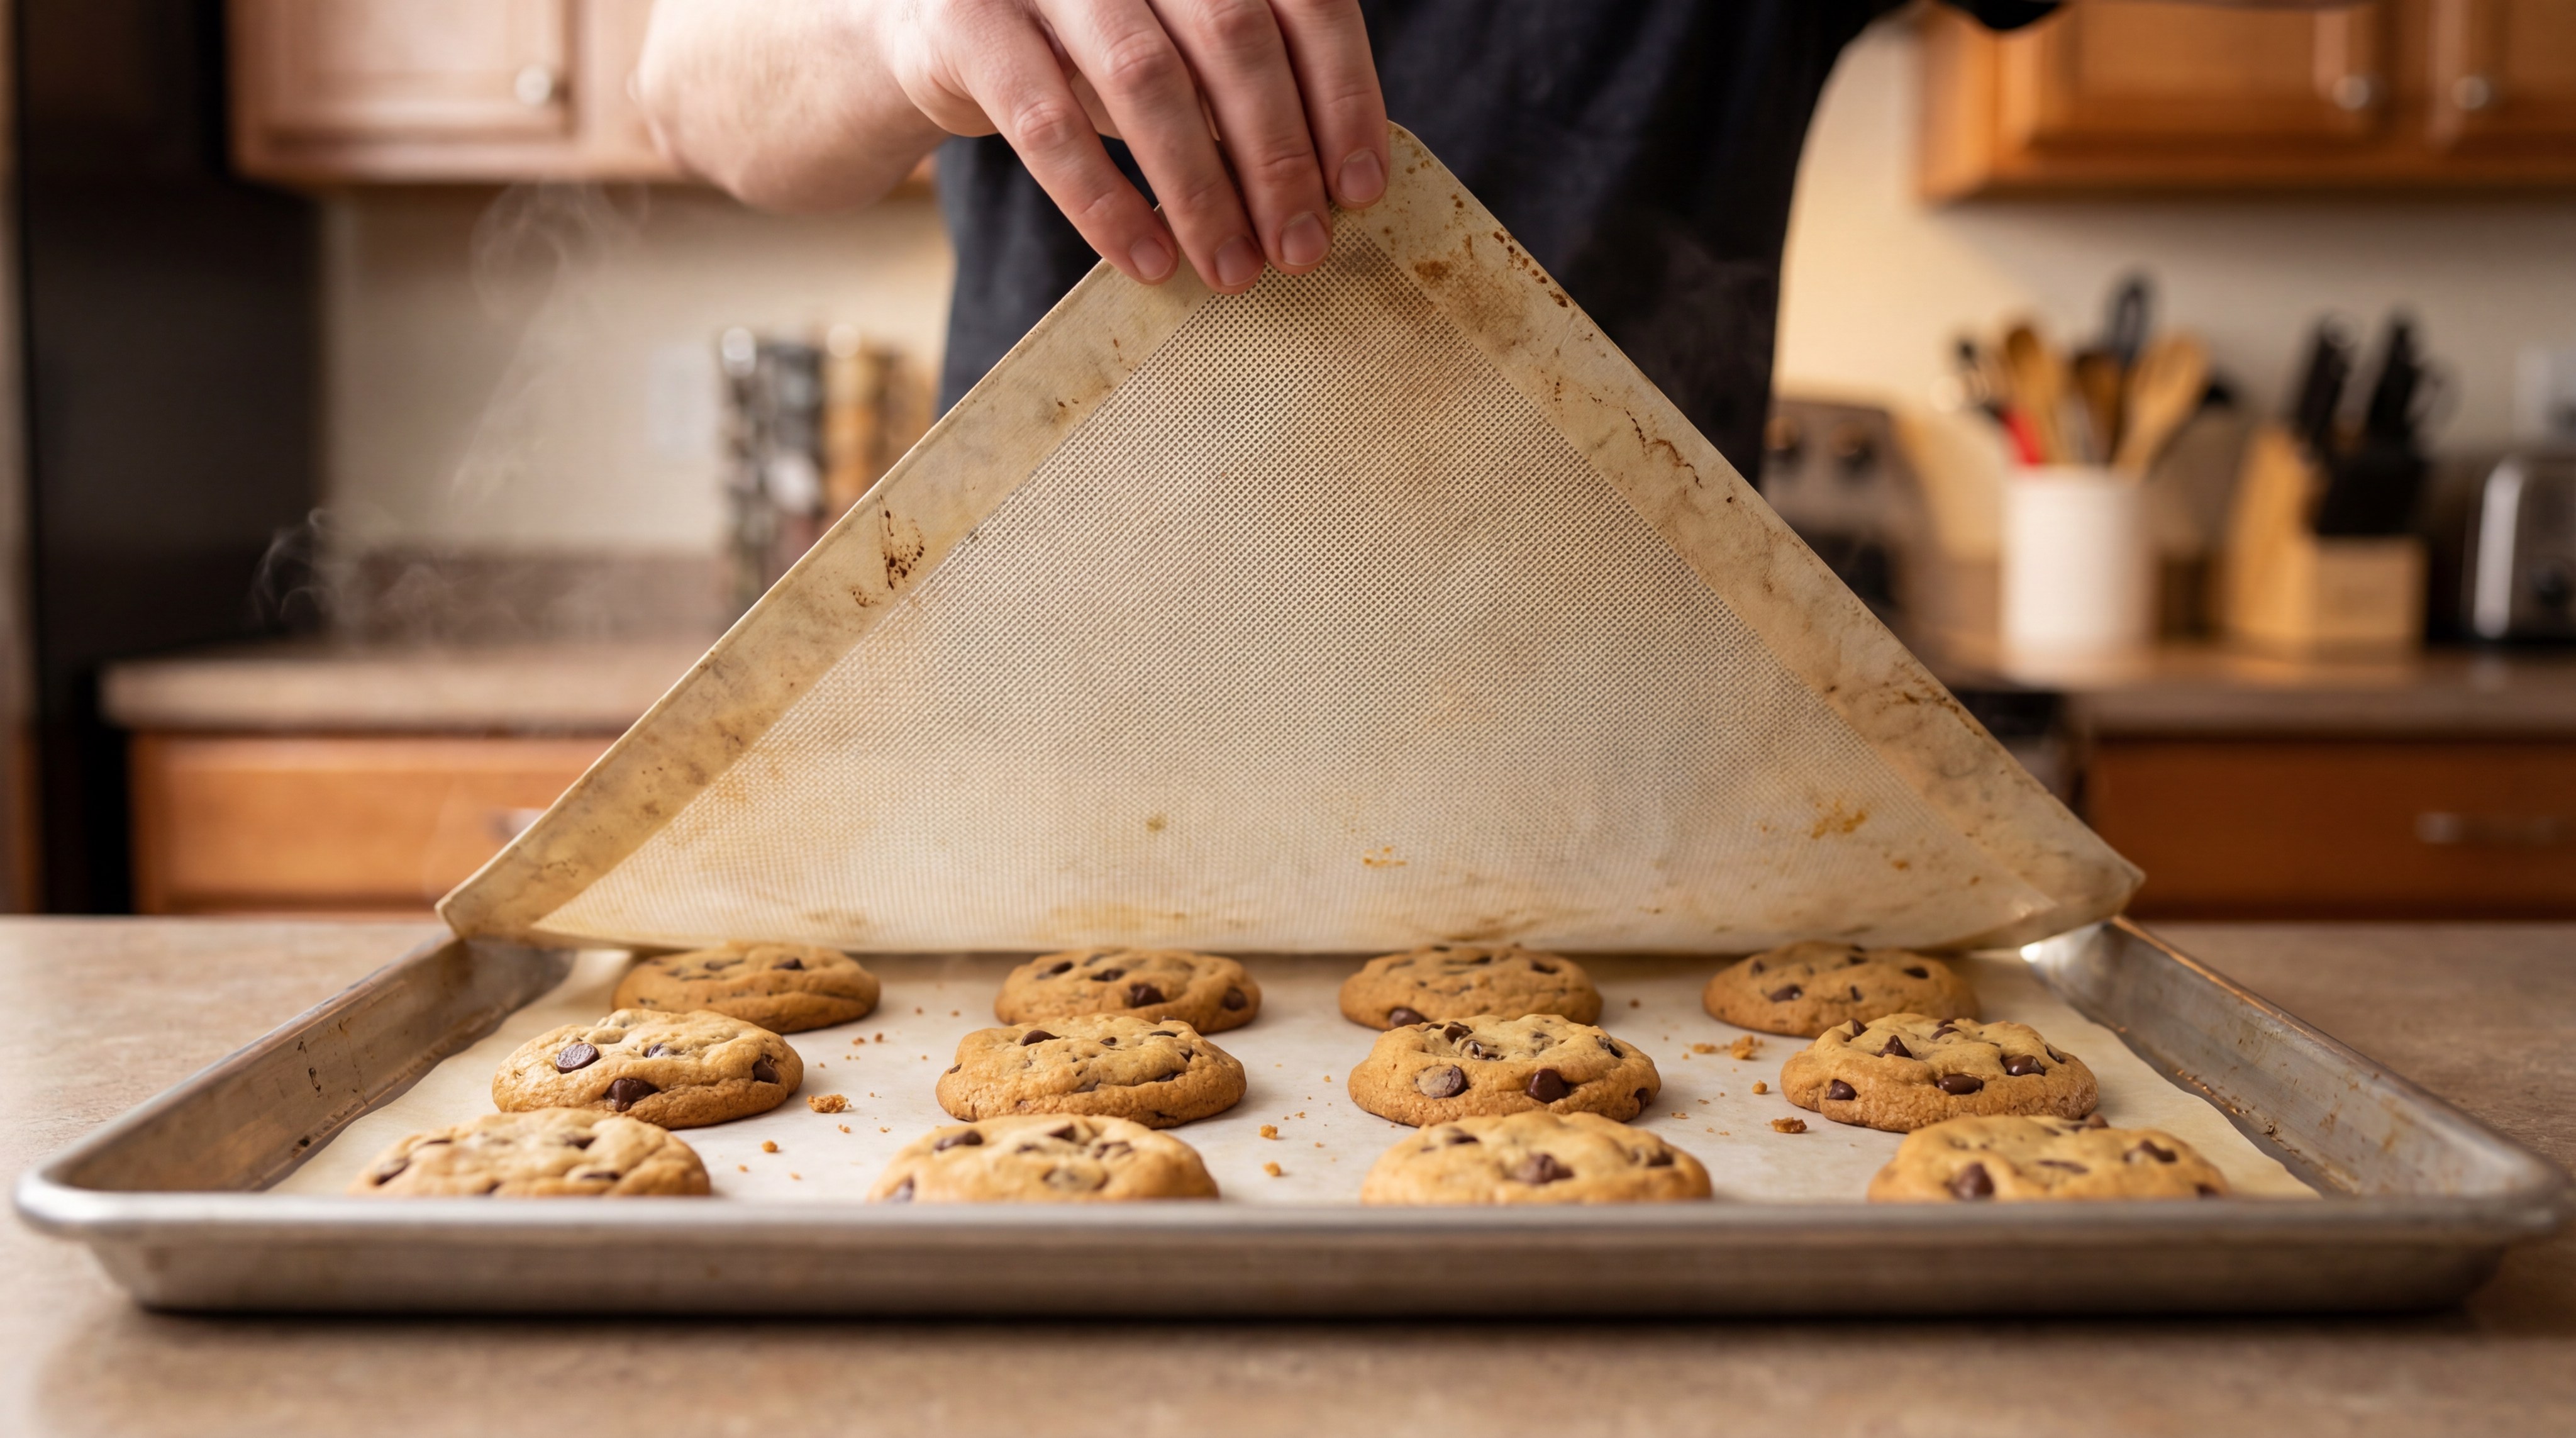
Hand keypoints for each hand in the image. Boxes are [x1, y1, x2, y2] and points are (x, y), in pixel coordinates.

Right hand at [877, 0, 1388, 291]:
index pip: (1302, 0)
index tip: (1359, 189)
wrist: (933, 32)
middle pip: (1233, 34)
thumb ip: (1244, 87)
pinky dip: (1105, 202)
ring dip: (1200, 189)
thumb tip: (1334, 188)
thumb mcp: (1176, 49)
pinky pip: (1046, 124)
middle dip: (1277, 155)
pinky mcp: (967, 23)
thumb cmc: (1084, 51)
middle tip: (1301, 249)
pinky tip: (1147, 259)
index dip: (1342, 96)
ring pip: (1145, 78)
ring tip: (1231, 270)